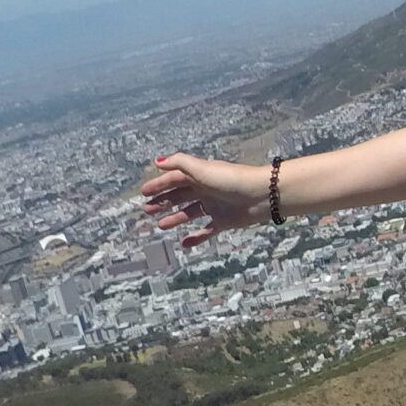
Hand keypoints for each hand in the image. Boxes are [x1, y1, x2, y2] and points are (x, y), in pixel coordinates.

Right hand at [141, 153, 270, 247]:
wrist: (262, 195)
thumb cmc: (231, 179)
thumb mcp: (202, 169)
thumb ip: (179, 163)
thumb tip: (157, 161)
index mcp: (200, 176)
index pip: (174, 179)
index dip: (159, 185)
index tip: (143, 193)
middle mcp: (207, 189)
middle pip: (180, 196)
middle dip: (163, 202)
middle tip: (147, 210)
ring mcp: (216, 206)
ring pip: (191, 213)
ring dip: (175, 218)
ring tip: (160, 225)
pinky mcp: (225, 220)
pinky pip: (207, 230)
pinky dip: (196, 237)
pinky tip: (184, 243)